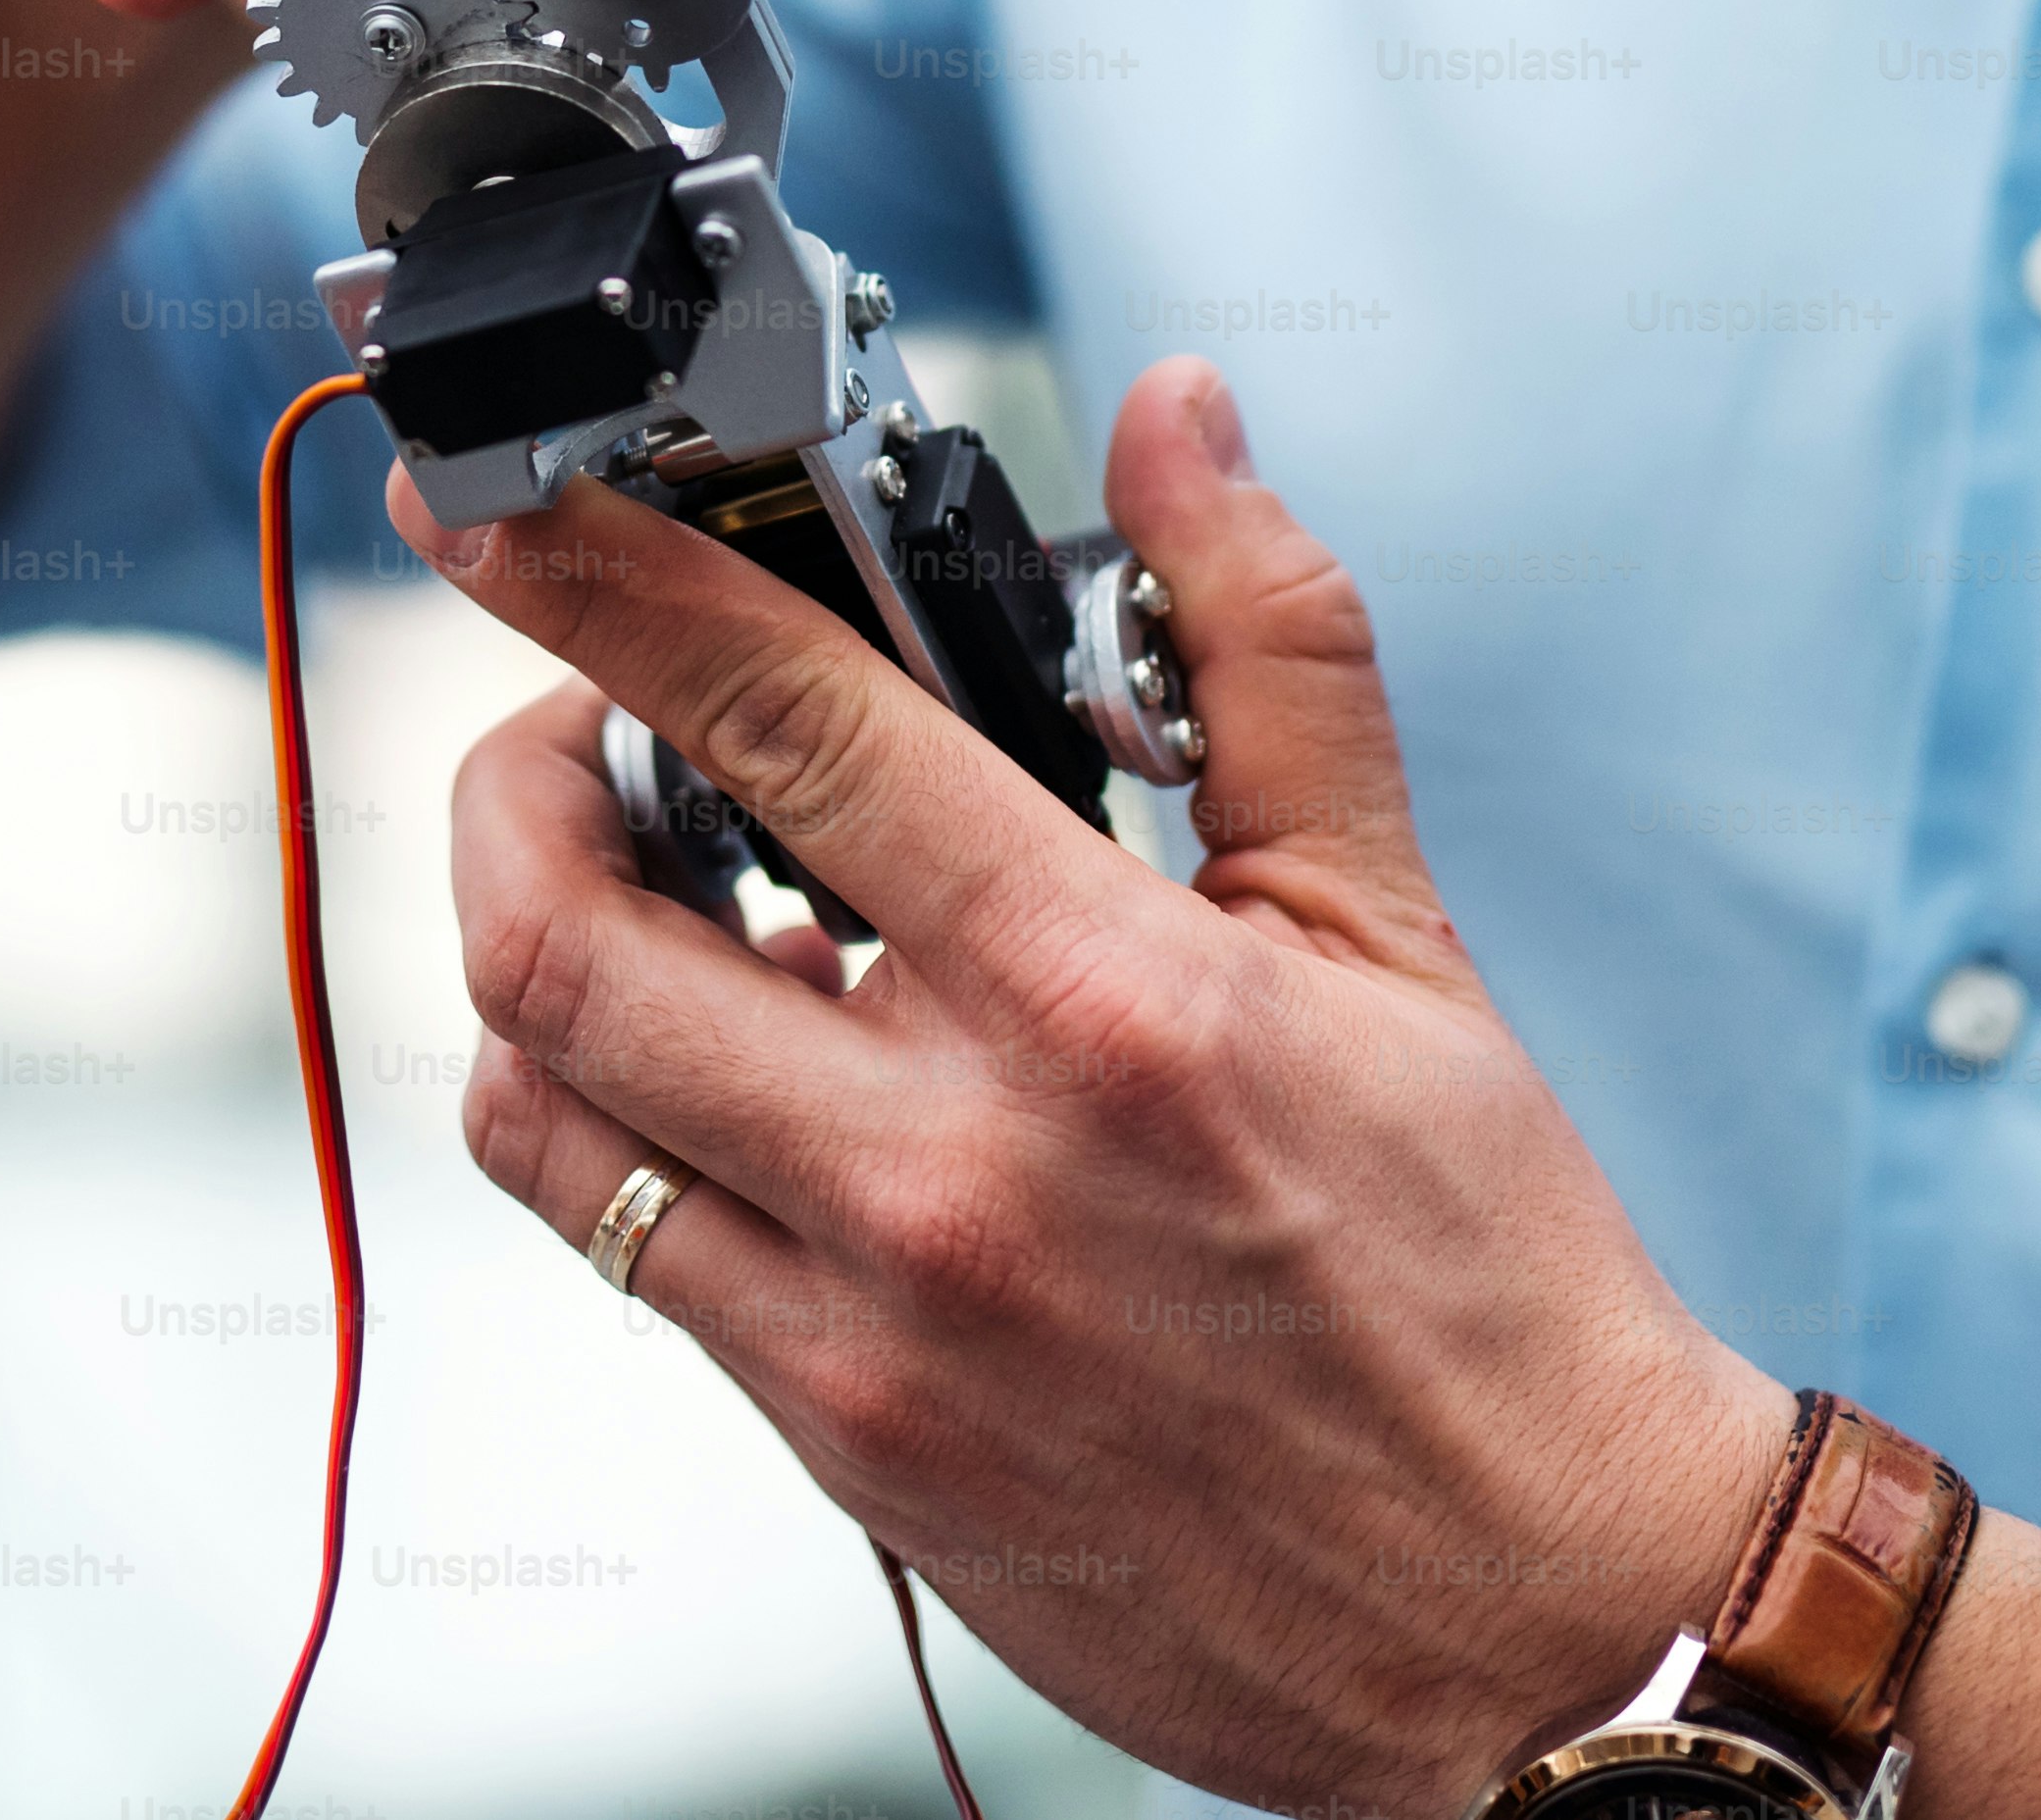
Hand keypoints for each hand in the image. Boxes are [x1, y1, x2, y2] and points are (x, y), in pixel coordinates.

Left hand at [406, 357, 1798, 1816]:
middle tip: (570, 728)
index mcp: (1102, 998)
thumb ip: (1265, 645)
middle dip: (508, 778)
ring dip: (535, 960)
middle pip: (564, 932)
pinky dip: (617, 1127)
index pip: (777, 722)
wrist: (1538, 1618)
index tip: (501, 505)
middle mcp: (953, 1164)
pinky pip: (625, 1253)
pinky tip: (730, 1074)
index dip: (595, 584)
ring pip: (543, 1103)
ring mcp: (871, 1325)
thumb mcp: (1393, 926)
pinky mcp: (841, 1446)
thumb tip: (1184, 422)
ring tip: (634, 897)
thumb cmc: (1485, 1277)